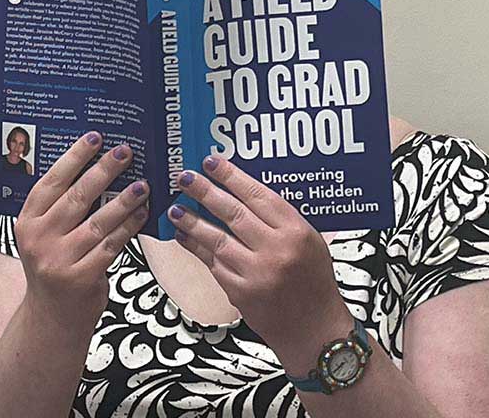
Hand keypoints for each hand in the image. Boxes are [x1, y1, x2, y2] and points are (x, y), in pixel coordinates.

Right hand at [14, 132, 149, 324]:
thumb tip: (100, 168)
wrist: (52, 317)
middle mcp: (39, 239)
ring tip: (142, 183)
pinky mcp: (80, 277)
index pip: (51, 181)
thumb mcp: (46, 235)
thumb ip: (62, 207)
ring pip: (98, 221)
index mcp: (27, 221)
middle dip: (104, 170)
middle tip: (125, 152)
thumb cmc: (55, 268)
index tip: (95, 137)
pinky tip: (143, 213)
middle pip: (76, 196)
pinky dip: (130, 227)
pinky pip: (112, 245)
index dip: (74, 156)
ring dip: (124, 200)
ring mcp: (58, 260)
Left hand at [168, 156, 353, 365]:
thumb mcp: (309, 240)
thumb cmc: (313, 280)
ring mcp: (256, 273)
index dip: (232, 176)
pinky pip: (213, 264)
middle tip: (185, 177)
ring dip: (192, 221)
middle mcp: (276, 249)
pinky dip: (196, 248)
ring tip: (175, 208)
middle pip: (233, 213)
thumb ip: (281, 219)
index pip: (258, 195)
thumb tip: (243, 192)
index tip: (212, 162)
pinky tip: (184, 237)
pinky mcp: (240, 292)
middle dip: (205, 192)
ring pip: (217, 239)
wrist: (314, 327)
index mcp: (296, 230)